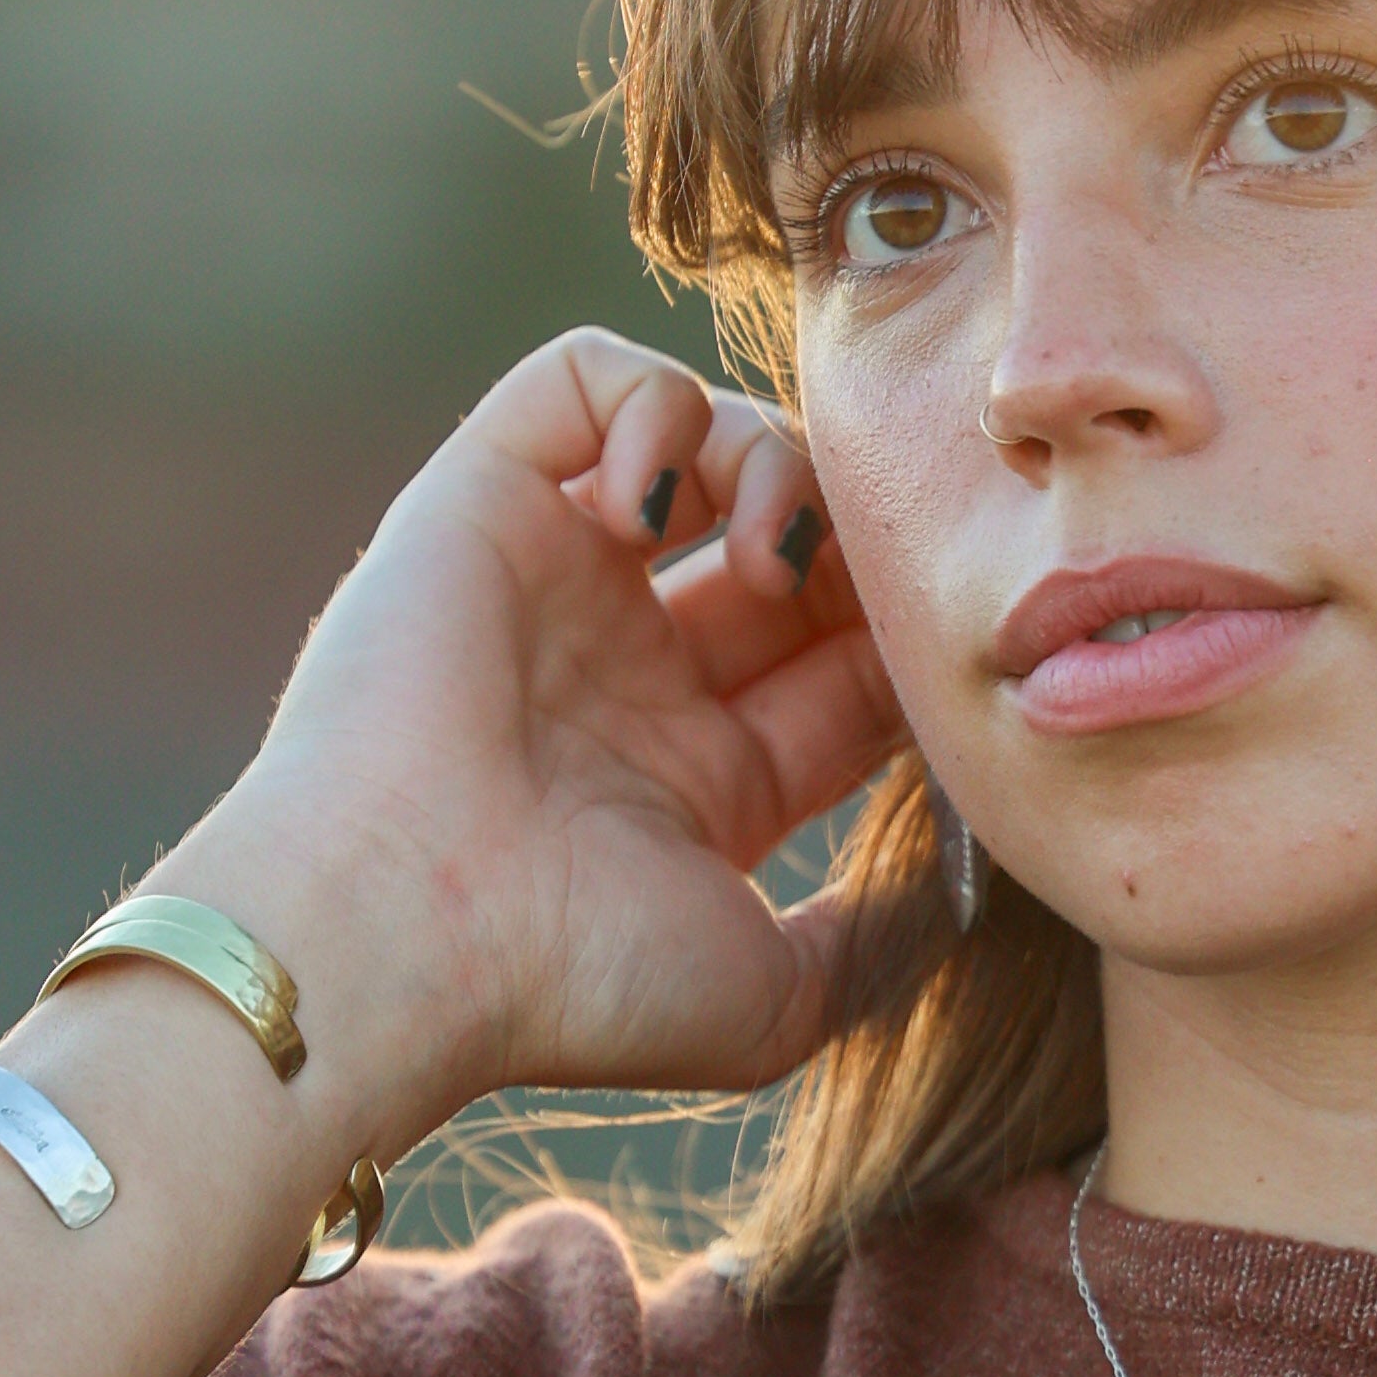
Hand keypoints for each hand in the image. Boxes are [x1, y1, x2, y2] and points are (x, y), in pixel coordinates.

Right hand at [162, 328, 905, 1148]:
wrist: (406, 934)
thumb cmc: (578, 983)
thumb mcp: (779, 999)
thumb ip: (885, 938)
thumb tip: (971, 872)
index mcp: (706, 773)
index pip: (853, 656)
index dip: (911, 637)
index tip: (936, 663)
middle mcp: (635, 666)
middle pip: (801, 540)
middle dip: (860, 542)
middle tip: (875, 581)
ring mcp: (559, 579)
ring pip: (709, 442)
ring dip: (775, 468)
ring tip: (767, 559)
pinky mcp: (480, 500)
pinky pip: (585, 378)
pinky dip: (650, 403)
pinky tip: (655, 504)